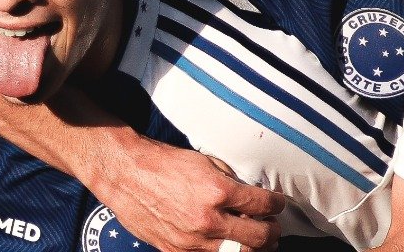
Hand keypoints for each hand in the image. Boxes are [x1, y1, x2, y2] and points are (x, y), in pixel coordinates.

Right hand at [93, 138, 283, 251]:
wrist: (126, 174)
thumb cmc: (163, 162)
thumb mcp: (205, 161)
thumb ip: (230, 180)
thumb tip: (250, 194)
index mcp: (217, 191)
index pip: (263, 204)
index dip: (276, 204)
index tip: (277, 203)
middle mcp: (207, 219)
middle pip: (258, 237)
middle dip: (272, 232)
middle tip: (273, 226)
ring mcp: (192, 240)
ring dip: (254, 248)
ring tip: (258, 241)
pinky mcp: (177, 251)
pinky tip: (229, 245)